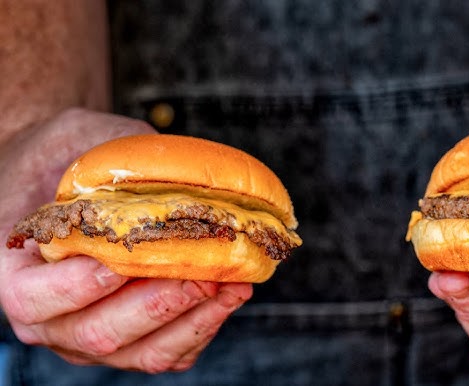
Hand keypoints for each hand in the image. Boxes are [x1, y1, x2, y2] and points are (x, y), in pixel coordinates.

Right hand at [0, 108, 252, 372]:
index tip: (118, 264)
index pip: (35, 299)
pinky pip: (171, 352)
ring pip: (144, 353)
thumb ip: (106, 160)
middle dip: (158, 304)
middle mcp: (54, 320)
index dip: (76, 287)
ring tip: (232, 283)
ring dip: (194, 319)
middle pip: (100, 333)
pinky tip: (232, 291)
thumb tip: (166, 170)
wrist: (72, 179)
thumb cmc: (68, 159)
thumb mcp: (77, 140)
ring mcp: (96, 338)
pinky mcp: (136, 342)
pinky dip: (205, 326)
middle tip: (202, 274)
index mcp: (17, 275)